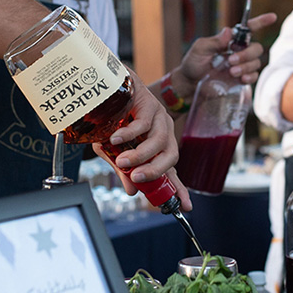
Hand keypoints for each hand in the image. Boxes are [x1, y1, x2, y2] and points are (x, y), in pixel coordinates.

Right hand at [93, 72, 192, 210]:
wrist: (106, 86)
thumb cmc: (111, 119)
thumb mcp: (113, 151)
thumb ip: (124, 170)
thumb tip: (131, 191)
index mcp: (157, 147)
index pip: (171, 171)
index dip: (179, 189)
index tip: (186, 206)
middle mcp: (163, 133)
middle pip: (171, 157)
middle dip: (156, 171)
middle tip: (138, 178)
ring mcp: (158, 118)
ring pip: (158, 142)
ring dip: (140, 155)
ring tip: (123, 161)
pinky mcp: (149, 104)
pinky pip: (143, 124)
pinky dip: (129, 135)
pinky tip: (116, 139)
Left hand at [171, 12, 277, 98]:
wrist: (190, 83)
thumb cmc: (193, 63)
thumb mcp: (200, 49)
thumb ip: (214, 41)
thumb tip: (229, 31)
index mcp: (230, 40)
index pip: (249, 29)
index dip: (261, 22)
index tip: (272, 17)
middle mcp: (239, 51)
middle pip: (256, 48)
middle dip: (246, 54)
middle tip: (231, 61)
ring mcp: (241, 65)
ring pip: (256, 62)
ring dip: (246, 66)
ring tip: (231, 72)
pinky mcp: (241, 79)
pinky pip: (254, 76)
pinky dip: (250, 76)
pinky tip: (240, 78)